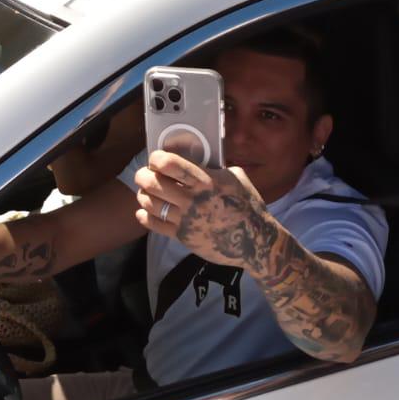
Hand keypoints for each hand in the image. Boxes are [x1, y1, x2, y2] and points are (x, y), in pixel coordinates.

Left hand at [132, 151, 276, 267]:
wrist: (255, 240)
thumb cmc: (248, 205)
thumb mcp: (236, 178)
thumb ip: (215, 168)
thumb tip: (200, 159)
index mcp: (207, 182)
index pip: (172, 165)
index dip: (157, 159)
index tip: (156, 158)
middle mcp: (193, 200)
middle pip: (154, 184)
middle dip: (143, 175)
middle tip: (145, 174)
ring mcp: (186, 220)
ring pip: (150, 204)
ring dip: (143, 194)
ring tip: (145, 191)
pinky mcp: (183, 237)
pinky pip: (154, 225)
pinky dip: (145, 216)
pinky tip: (145, 210)